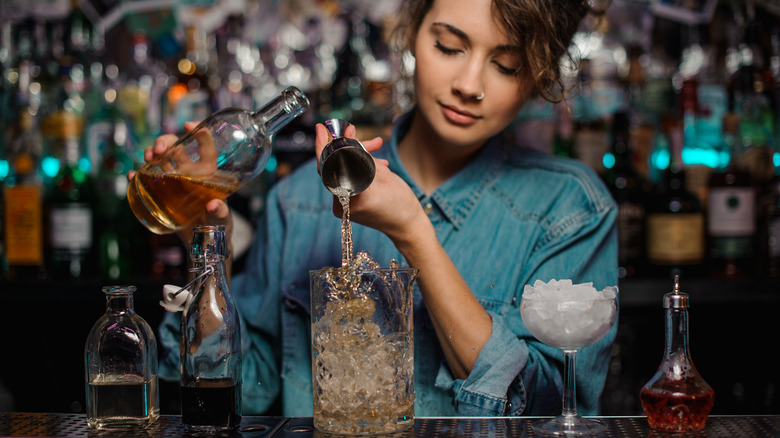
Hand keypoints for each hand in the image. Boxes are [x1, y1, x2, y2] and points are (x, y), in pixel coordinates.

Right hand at [127, 122, 232, 246]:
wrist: (202, 240)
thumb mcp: (221, 218)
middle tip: (158, 149)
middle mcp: (189, 172)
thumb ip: (219, 212)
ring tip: (148, 157)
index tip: (188, 124)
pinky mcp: (161, 192)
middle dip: (165, 141)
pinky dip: (138, 175)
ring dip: (151, 153)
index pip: (204, 147)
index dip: (198, 132)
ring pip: (160, 159)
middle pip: (176, 148)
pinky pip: (147, 179)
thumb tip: (213, 205)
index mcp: (207, 173)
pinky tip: (132, 176)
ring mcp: (173, 180)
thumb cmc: (217, 224)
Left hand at [313, 123, 427, 247]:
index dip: (323, 145)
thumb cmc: (400, 204)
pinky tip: (379, 164)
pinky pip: (349, 179)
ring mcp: (343, 205)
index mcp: (348, 197)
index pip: (327, 166)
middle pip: (335, 166)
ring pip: (343, 171)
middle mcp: (340, 204)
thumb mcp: (383, 175)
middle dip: (349, 147)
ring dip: (359, 157)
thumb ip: (362, 153)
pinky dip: (360, 168)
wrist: (407, 226)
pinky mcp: (348, 204)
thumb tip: (348, 133)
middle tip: (354, 130)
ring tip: (377, 146)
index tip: (322, 127)